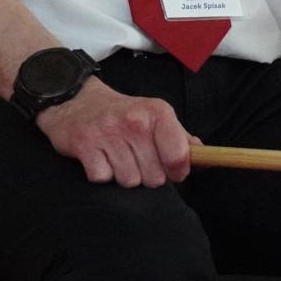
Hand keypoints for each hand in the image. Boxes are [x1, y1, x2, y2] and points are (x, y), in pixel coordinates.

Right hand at [34, 78, 192, 186]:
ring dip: (123, 175)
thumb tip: (205, 156)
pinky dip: (101, 173)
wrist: (74, 99)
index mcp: (157, 113)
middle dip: (146, 174)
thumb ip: (180, 137)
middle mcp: (135, 121)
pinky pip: (103, 178)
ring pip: (129, 181)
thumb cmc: (120, 113)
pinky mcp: (85, 145)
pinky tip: (99, 157)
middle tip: (134, 157)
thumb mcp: (153, 116)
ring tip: (115, 156)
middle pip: (154, 177)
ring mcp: (108, 133)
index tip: (170, 168)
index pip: (179, 157)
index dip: (177, 171)